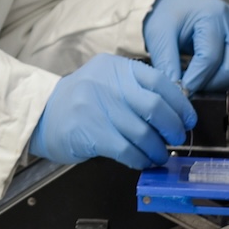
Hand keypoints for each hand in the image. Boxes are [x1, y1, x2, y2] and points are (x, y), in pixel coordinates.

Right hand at [29, 54, 194, 169]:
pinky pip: (127, 150)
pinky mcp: (90, 132)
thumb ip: (135, 89)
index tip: (187, 118)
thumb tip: (174, 111)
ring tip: (160, 155)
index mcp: (115, 67)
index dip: (180, 103)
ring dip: (158, 149)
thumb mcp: (106, 81)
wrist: (41, 114)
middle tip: (176, 138)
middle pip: (155, 107)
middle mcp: (107, 83)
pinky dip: (141, 159)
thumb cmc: (80, 102)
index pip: (159, 81)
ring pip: (143, 133)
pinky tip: (143, 161)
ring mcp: (96, 107)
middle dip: (173, 128)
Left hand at [143, 0, 228, 92]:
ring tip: (203, 81)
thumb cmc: (170, 12)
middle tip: (191, 85)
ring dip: (225, 84)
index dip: (196, 79)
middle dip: (210, 84)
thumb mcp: (159, 33)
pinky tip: (218, 76)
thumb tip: (176, 90)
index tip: (182, 89)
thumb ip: (166, 61)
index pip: (211, 58)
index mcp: (212, 15)